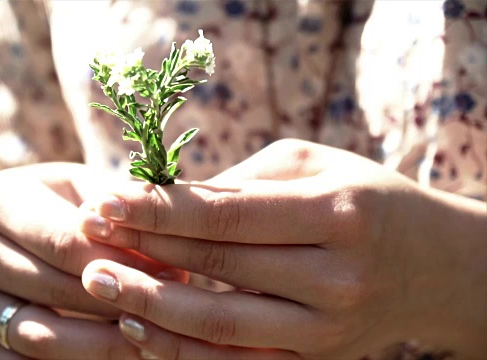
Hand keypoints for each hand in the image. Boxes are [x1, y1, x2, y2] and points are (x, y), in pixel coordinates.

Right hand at [0, 163, 185, 358]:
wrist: (23, 223)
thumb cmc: (66, 200)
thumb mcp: (87, 185)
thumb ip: (117, 205)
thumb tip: (154, 241)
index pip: (64, 242)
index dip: (121, 261)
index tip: (171, 273)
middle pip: (53, 289)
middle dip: (118, 301)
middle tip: (167, 310)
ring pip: (39, 336)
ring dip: (100, 344)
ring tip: (148, 340)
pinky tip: (115, 355)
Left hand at [78, 139, 486, 358]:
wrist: (430, 264)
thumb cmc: (361, 197)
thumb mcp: (308, 168)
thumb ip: (238, 186)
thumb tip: (162, 204)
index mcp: (336, 215)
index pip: (226, 216)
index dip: (158, 210)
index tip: (104, 200)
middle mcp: (336, 278)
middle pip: (216, 269)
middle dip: (143, 251)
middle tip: (86, 236)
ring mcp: (327, 331)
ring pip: (219, 328)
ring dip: (150, 305)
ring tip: (98, 282)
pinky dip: (182, 347)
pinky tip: (140, 323)